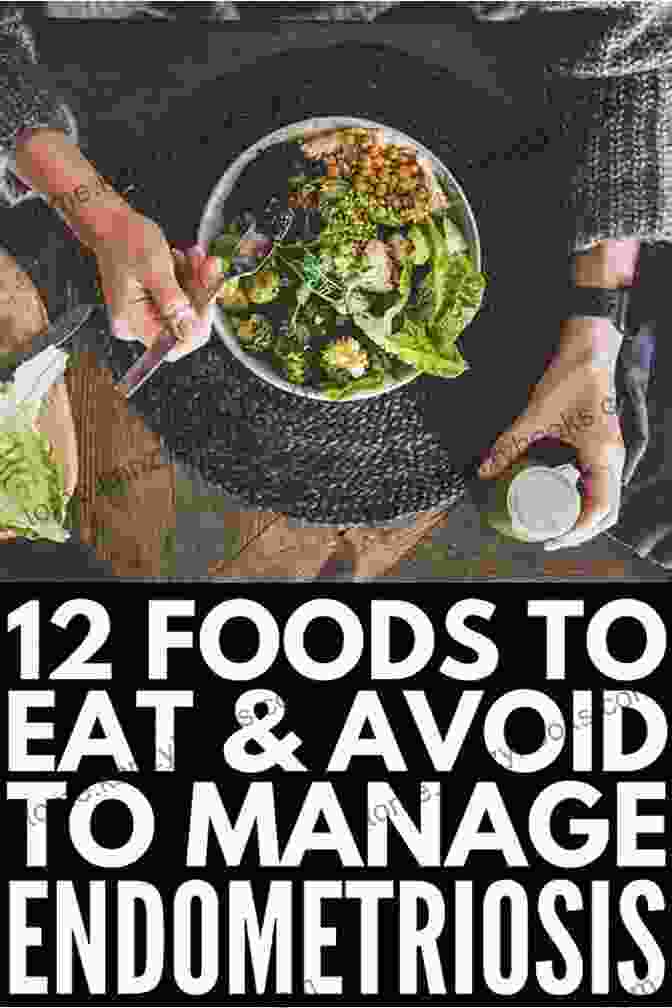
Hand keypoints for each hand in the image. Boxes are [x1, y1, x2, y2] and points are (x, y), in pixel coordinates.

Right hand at [93, 208, 220, 361]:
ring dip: (197, 281)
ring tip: (194, 257)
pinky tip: (189, 260)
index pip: (172, 347)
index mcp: (133, 322)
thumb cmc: (125, 241)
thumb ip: (172, 301)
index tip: (208, 302)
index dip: (195, 328)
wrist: (113, 224)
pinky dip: (190, 278)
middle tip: (208, 266)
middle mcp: (139, 323)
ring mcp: (148, 313)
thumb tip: (190, 326)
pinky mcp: (156, 302)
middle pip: (184, 325)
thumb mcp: (153, 270)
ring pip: (188, 309)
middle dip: (200, 295)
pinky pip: (183, 298)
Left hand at [478, 319, 625, 550]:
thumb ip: (509, 444)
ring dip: (583, 515)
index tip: (551, 540)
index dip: (577, 532)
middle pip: (607, 512)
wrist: (589, 349)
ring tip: (554, 524)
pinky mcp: (604, 446)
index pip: (599, 510)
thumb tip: (484, 471)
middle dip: (580, 530)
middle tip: (550, 538)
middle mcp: (612, 458)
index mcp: (602, 455)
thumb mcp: (535, 415)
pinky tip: (561, 498)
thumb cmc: (569, 377)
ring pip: (606, 498)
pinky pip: (601, 483)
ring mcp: (611, 453)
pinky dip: (585, 497)